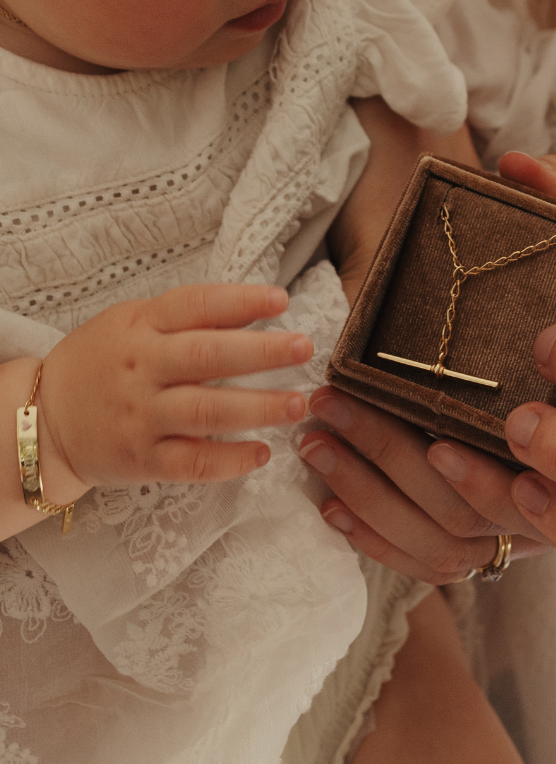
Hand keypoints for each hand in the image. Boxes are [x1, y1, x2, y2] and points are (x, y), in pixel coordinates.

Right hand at [38, 283, 311, 492]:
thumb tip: (255, 310)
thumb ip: (186, 317)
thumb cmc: (102, 361)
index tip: (281, 300)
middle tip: (304, 349)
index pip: (194, 306)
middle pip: (207, 357)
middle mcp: (142, 369)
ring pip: (206, 412)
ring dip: (257, 408)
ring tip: (297, 403)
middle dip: (261, 352)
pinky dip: (230, 461)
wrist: (43, 417)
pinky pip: (191, 463)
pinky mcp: (141, 460)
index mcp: (141, 326)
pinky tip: (262, 454)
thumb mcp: (132, 323)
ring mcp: (141, 416)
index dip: (239, 301)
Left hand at [299, 151, 555, 581]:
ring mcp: (530, 518)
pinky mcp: (491, 535)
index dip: (495, 473)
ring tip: (314, 441)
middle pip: (483, 509)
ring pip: (449, 541)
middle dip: (394, 462)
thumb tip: (516, 165)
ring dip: (374, 494)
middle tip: (331, 408)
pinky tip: (331, 507)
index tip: (437, 442)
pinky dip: (378, 541)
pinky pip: (431, 561)